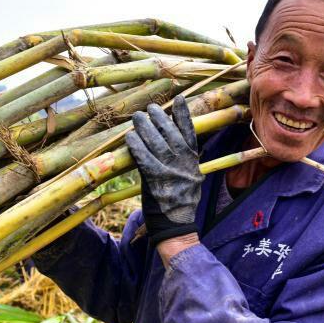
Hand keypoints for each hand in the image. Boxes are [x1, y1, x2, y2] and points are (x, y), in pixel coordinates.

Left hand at [126, 95, 203, 245]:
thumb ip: (184, 159)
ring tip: (138, 117)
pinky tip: (130, 137)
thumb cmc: (182, 201)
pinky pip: (144, 157)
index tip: (178, 98)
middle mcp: (183, 162)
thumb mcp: (192, 176)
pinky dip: (136, 146)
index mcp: (193, 160)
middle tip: (149, 109)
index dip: (183, 113)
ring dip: (145, 127)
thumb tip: (174, 139)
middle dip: (158, 117)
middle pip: (170, 132)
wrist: (177, 225)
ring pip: (156, 141)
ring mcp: (170, 170)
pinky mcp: (156, 179)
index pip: (189, 131)